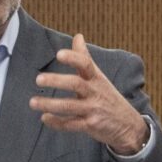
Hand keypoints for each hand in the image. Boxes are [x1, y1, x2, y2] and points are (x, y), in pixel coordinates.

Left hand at [31, 34, 148, 154]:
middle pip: (75, 84)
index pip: (86, 64)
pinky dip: (56, 122)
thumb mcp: (99, 77)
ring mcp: (93, 110)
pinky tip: (44, 118)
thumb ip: (84, 58)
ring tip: (32, 102)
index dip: (73, 58)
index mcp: (96, 78)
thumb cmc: (108, 97)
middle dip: (56, 81)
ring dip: (50, 104)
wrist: (129, 126)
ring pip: (69, 106)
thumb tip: (77, 36)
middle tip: (38, 79)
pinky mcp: (91, 126)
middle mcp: (95, 92)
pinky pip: (71, 125)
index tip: (59, 54)